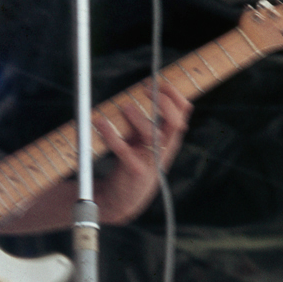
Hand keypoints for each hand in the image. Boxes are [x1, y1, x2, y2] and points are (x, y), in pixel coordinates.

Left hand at [93, 81, 191, 224]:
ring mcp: (151, 162)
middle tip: (146, 88)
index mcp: (169, 140)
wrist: (121, 200)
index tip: (158, 81)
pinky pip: (124, 150)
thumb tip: (144, 90)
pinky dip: (110, 134)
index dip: (174, 95)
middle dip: (164, 102)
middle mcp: (164, 150)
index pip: (183, 113)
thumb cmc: (131, 164)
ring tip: (124, 106)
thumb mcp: (143, 141)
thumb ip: (145, 121)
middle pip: (175, 123)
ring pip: (152, 136)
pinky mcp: (134, 172)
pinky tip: (99, 122)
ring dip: (138, 117)